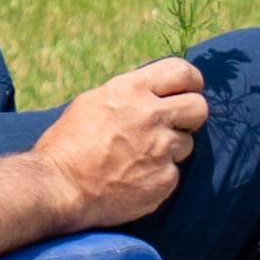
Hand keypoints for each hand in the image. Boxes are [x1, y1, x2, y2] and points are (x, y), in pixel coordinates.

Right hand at [27, 58, 206, 231]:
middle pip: (199, 107)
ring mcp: (161, 148)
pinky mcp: (165, 179)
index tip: (190, 90)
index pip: (183, 72)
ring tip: (141, 158)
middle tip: (174, 126)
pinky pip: (173, 173)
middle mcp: (152, 115)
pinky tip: (134, 179)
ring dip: (170, 150)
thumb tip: (151, 92)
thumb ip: (128, 95)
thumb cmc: (68, 144)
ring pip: (187, 144)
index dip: (192, 81)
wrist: (60, 188)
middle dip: (189, 116)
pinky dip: (158, 176)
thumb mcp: (93, 102)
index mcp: (132, 89)